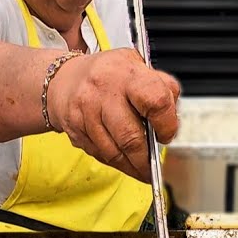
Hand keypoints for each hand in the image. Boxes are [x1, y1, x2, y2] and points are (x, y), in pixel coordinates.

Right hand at [45, 47, 181, 182]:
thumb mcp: (139, 67)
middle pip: (131, 137)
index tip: (167, 135)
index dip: (167, 125)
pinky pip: (99, 154)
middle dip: (145, 160)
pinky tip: (122, 160)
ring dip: (131, 167)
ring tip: (141, 170)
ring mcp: (86, 111)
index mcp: (127, 74)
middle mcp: (104, 91)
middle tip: (154, 168)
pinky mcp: (75, 129)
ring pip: (113, 152)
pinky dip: (114, 161)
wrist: (64, 79)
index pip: (156, 102)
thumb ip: (163, 88)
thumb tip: (173, 119)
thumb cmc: (108, 75)